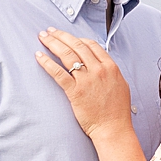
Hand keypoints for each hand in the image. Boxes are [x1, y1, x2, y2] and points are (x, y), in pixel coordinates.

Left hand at [36, 29, 135, 143]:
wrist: (113, 128)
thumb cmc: (116, 111)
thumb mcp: (120, 84)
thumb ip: (110, 71)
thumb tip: (101, 63)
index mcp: (110, 67)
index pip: (91, 44)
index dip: (77, 38)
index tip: (67, 36)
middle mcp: (99, 70)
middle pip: (77, 45)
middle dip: (61, 36)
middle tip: (50, 31)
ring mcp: (87, 80)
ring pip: (67, 55)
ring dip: (53, 43)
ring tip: (43, 38)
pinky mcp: (75, 91)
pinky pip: (58, 73)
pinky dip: (47, 62)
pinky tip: (40, 56)